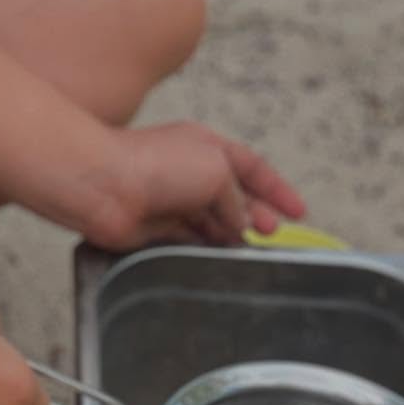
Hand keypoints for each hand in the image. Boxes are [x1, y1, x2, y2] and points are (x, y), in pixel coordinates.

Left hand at [76, 121, 305, 249]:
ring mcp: (173, 200)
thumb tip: (239, 224)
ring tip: (252, 250)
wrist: (104, 186)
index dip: (277, 188)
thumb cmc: (158, 165)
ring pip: (214, 221)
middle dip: (257, 214)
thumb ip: (236, 198)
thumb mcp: (216, 170)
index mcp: (205, 146)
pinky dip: (209, 248)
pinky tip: (223, 258)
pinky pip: (192, 240)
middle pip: (234, 196)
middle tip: (273, 234)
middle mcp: (189, 171)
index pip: (251, 166)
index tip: (299, 212)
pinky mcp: (158, 228)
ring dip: (233, 234)